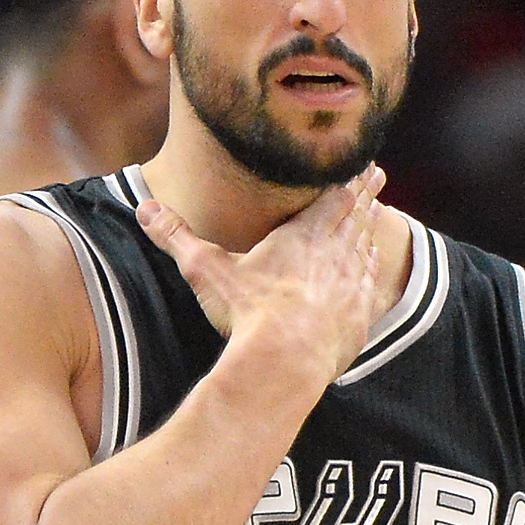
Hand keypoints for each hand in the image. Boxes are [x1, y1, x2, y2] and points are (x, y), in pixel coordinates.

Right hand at [135, 164, 386, 386]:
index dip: (348, 180)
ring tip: (379, 213)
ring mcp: (351, 286)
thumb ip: (176, 237)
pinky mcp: (358, 319)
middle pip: (356, 216)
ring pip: (365, 248)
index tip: (363, 163)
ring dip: (371, 229)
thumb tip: (145, 209)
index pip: (335, 196)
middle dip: (366, 194)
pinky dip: (372, 271)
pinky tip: (373, 267)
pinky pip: (369, 287)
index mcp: (304, 234)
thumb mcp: (206, 269)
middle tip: (379, 176)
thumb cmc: (248, 311)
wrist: (286, 360)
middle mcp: (335, 254)